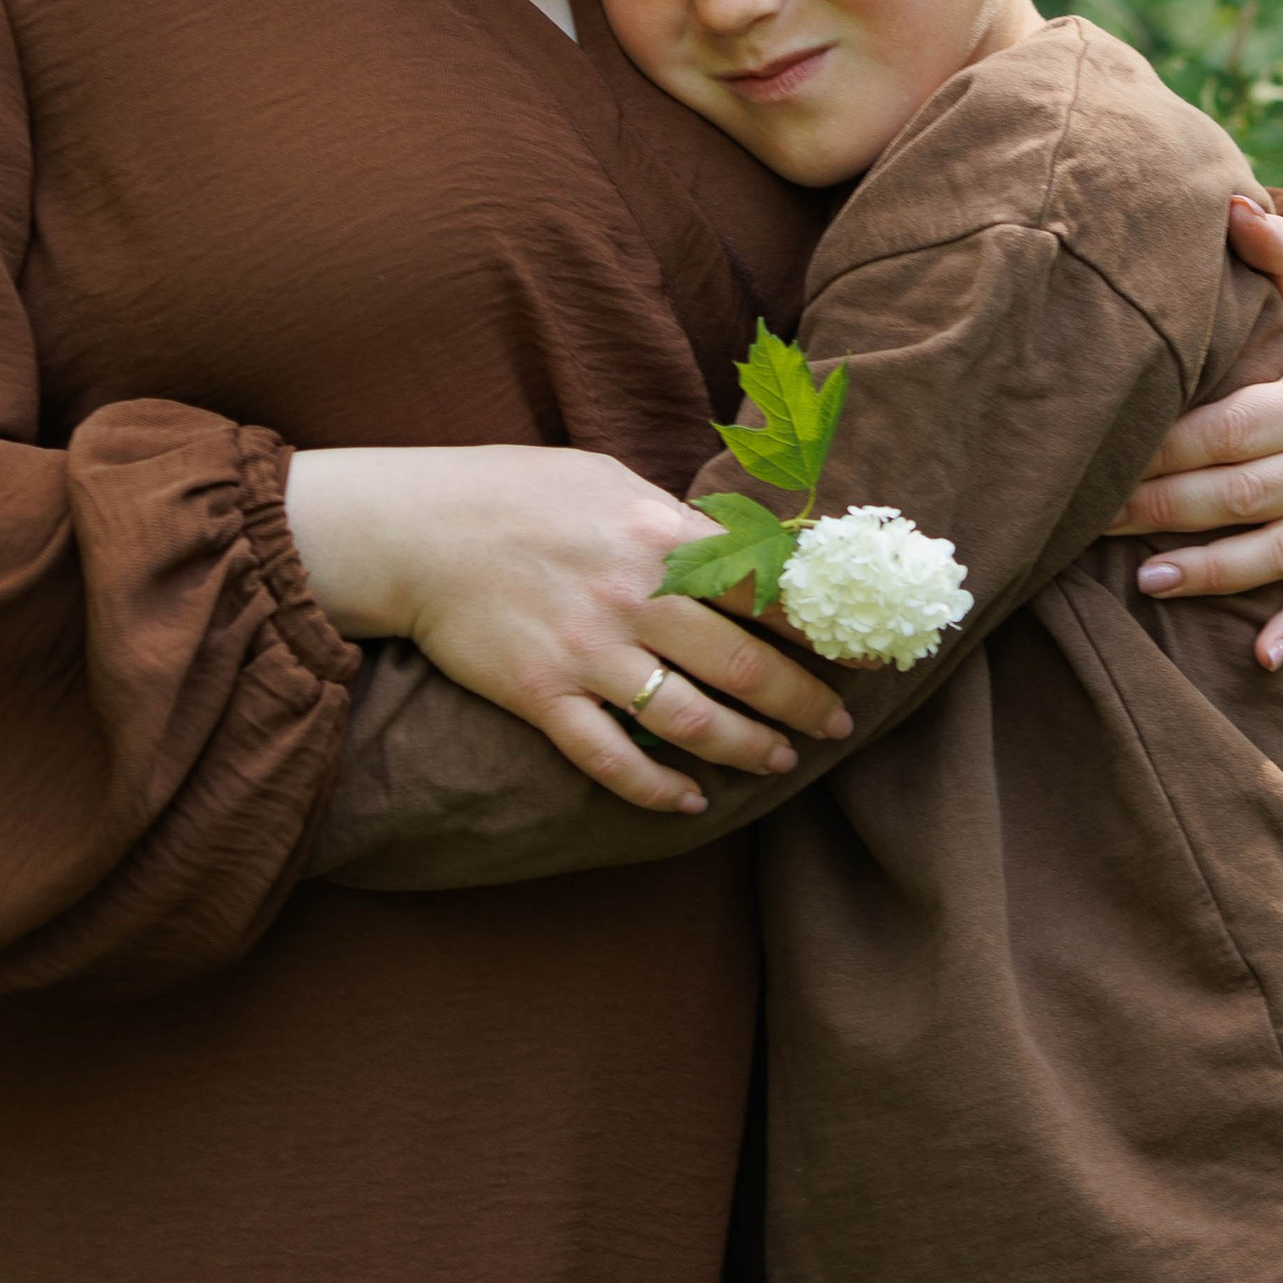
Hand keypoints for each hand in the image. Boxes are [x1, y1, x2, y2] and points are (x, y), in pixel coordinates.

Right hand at [283, 441, 852, 812]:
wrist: (415, 529)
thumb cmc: (515, 493)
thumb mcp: (609, 480)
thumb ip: (675, 522)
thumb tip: (740, 548)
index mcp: (660, 533)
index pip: (766, 586)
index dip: (825, 625)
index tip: (867, 650)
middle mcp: (634, 595)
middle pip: (743, 662)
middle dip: (802, 701)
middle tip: (836, 726)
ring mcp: (588, 651)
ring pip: (691, 720)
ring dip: (746, 748)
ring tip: (778, 762)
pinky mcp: (542, 696)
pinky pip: (612, 759)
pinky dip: (657, 789)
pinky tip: (690, 802)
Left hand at [1106, 202, 1282, 670]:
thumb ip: (1277, 246)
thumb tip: (1231, 200)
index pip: (1233, 430)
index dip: (1167, 447)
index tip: (1106, 453)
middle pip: (1244, 495)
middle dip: (1164, 510)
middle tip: (1091, 524)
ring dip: (1217, 573)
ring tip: (1150, 582)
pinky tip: (1260, 659)